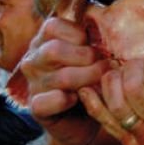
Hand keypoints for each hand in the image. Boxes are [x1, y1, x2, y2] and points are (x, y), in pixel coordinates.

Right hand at [21, 17, 111, 144]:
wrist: (83, 119)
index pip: (53, 26)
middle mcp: (33, 61)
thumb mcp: (90, 55)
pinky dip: (68, 100)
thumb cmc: (89, 79)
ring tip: (101, 82)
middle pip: (54, 50)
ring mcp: (33, 84)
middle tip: (104, 66)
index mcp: (44, 42)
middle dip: (86, 57)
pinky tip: (79, 99)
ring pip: (60, 77)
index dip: (78, 35)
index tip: (93, 45)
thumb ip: (92, 40)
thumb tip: (110, 25)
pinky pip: (50, 101)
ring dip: (88, 79)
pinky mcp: (37, 108)